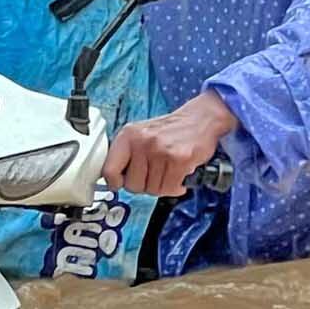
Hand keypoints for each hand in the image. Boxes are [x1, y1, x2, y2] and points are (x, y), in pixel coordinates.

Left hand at [103, 92, 236, 196]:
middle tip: (154, 175)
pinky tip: (178, 176)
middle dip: (144, 185)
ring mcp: (160, 150)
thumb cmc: (170, 130)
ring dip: (162, 186)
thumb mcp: (141, 135)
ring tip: (168, 173)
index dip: (116, 183)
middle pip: (132, 185)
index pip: (109, 170)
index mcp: (128, 135)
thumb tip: (113, 181)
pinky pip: (170, 188)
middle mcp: (142, 141)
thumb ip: (127, 156)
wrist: (200, 119)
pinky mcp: (178, 159)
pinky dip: (175, 187)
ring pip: (152, 189)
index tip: (121, 184)